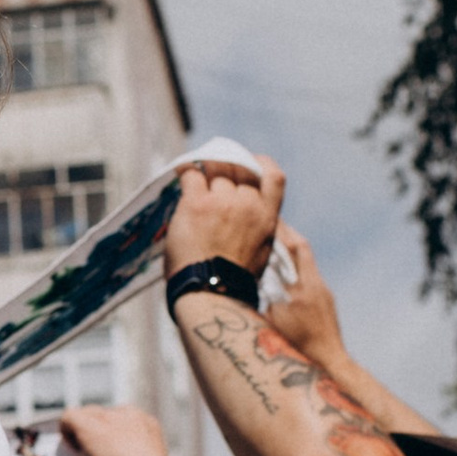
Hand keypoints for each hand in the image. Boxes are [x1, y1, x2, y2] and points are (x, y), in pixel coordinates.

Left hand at [162, 148, 283, 286]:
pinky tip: (182, 175)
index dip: (260, 164)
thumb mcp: (259, 252)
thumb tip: (245, 215)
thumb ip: (256, 227)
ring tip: (194, 198)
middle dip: (225, 178)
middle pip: (237, 175)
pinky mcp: (198, 203)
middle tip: (211, 188)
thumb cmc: (232, 281)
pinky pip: (192, 175)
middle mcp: (248, 205)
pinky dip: (186, 174)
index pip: (274, 177)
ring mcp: (223, 202)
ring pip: (214, 176)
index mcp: (267, 218)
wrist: (212, 292)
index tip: (250, 163)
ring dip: (205, 183)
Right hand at [261, 222, 346, 371]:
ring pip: (306, 263)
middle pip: (302, 250)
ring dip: (290, 252)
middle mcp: (318, 286)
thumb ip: (264, 296)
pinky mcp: (326, 303)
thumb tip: (251, 278)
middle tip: (269, 223)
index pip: (295, 246)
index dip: (281, 230)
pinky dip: (295, 269)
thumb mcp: (273, 320)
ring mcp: (324, 294)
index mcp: (304, 286)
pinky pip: (309, 278)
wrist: (329, 364)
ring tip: (273, 244)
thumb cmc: (298, 348)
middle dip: (286, 235)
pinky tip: (283, 274)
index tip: (267, 218)